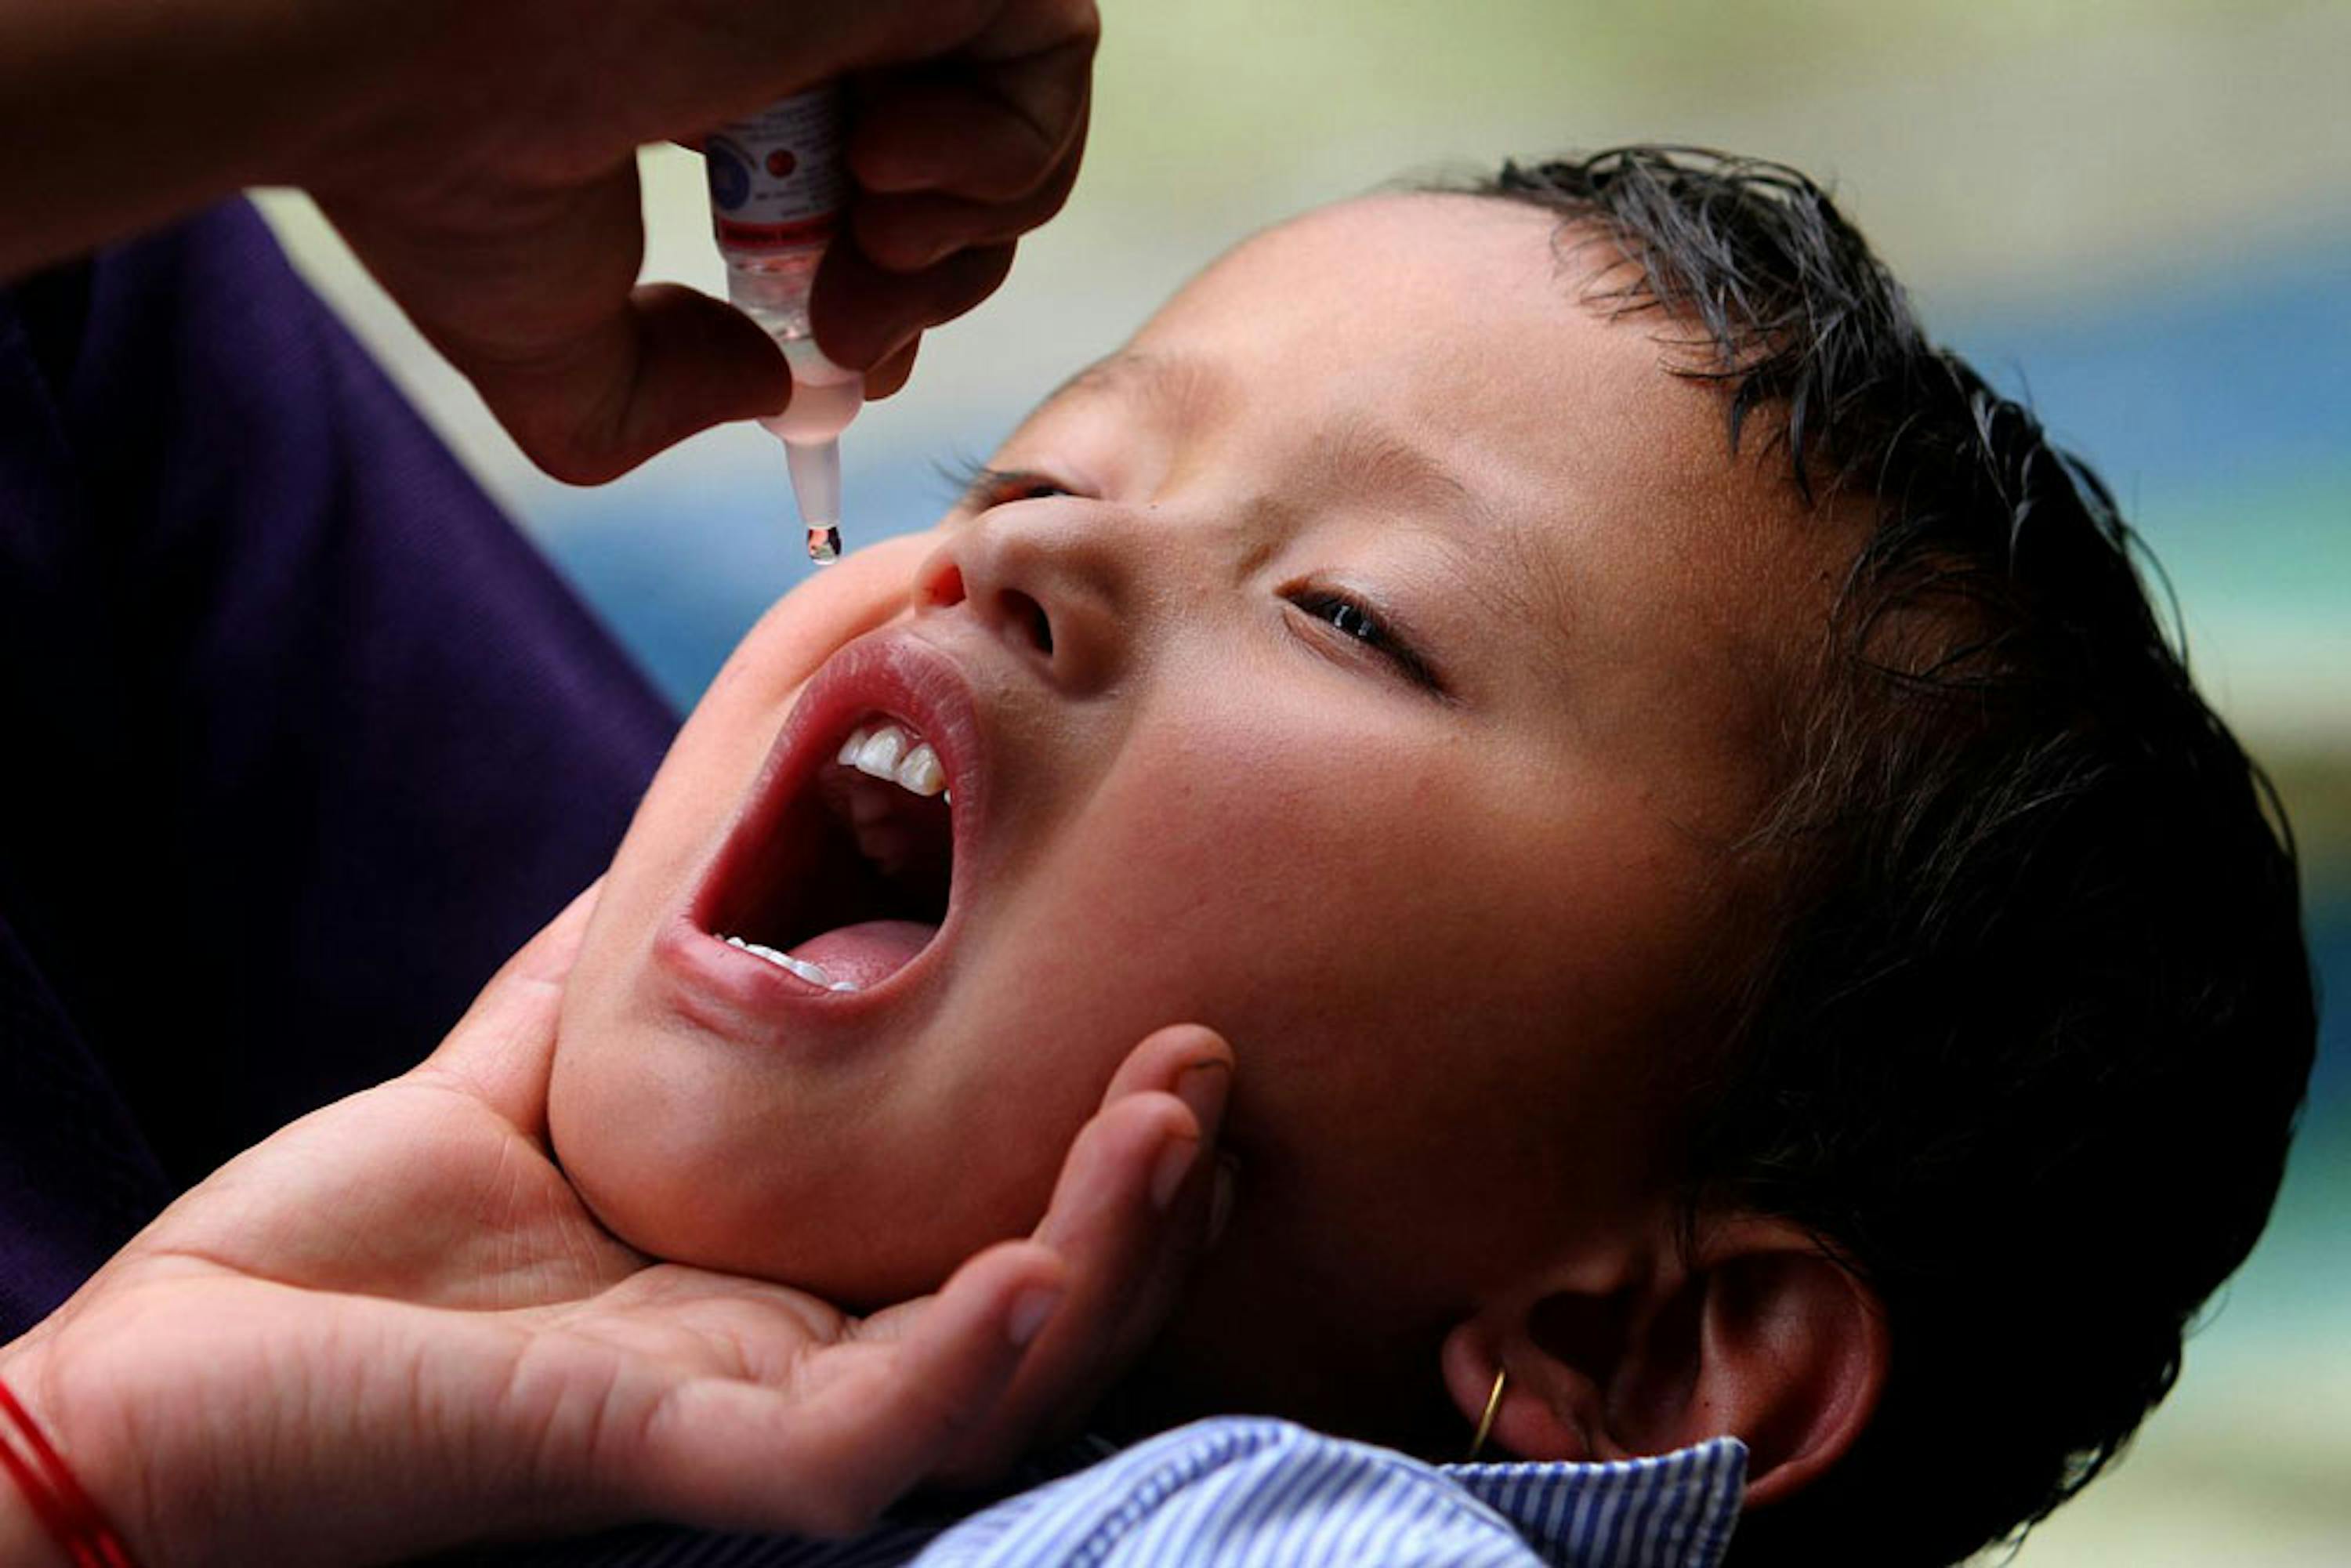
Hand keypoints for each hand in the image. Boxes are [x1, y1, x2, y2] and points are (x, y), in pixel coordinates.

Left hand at [0, 885, 1230, 1566]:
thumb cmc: (342, 1246)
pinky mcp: (668, 1461)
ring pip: (999, 1385)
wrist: (162, 1376)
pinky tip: (1042, 1267)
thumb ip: (643, 952)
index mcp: (779, 1287)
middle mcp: (792, 1366)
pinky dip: (971, 1360)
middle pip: (1043, 1315)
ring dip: (1110, 1258)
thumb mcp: (540, 1063)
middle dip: (1152, 1197)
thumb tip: (734, 792)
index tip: (1165, 1006)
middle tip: (1211, 1056)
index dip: (1099, 1144)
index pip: (997, 1235)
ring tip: (1178, 1121)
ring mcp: (742, 1424)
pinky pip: (866, 1441)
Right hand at [313, 0, 1097, 481]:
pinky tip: (883, 165)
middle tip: (847, 331)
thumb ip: (659, 398)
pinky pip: (1054, 55)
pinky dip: (1002, 152)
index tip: (840, 358)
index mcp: (717, 79)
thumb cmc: (440, 173)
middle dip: (927, 290)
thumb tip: (773, 391)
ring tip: (860, 247)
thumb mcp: (552, 354)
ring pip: (1020, 126)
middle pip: (960, 180)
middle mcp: (796, 18)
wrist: (398, 51)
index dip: (890, 298)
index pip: (872, 197)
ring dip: (960, 237)